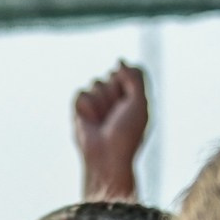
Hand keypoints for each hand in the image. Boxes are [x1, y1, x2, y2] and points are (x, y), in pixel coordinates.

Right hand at [74, 62, 149, 201]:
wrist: (107, 158)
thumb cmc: (127, 135)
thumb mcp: (140, 103)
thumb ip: (135, 77)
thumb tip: (119, 61)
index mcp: (131, 95)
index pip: (126, 71)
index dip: (127, 85)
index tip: (130, 105)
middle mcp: (113, 97)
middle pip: (110, 75)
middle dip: (114, 94)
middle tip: (116, 117)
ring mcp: (96, 102)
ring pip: (96, 83)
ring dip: (101, 104)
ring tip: (104, 123)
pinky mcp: (80, 109)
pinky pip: (81, 93)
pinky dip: (87, 107)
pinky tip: (91, 123)